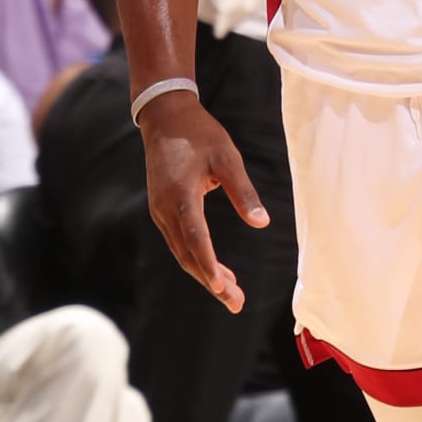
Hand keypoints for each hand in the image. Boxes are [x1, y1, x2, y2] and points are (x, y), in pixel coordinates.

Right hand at [140, 92, 269, 312]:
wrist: (165, 117)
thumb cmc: (200, 134)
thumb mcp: (227, 157)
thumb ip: (243, 191)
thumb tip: (262, 223)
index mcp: (181, 195)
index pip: (196, 239)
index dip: (209, 266)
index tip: (222, 288)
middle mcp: (165, 208)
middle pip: (188, 254)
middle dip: (212, 281)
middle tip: (236, 304)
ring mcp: (160, 210)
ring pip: (182, 252)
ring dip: (204, 274)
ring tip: (231, 294)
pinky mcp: (161, 210)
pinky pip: (178, 242)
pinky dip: (196, 259)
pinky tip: (214, 270)